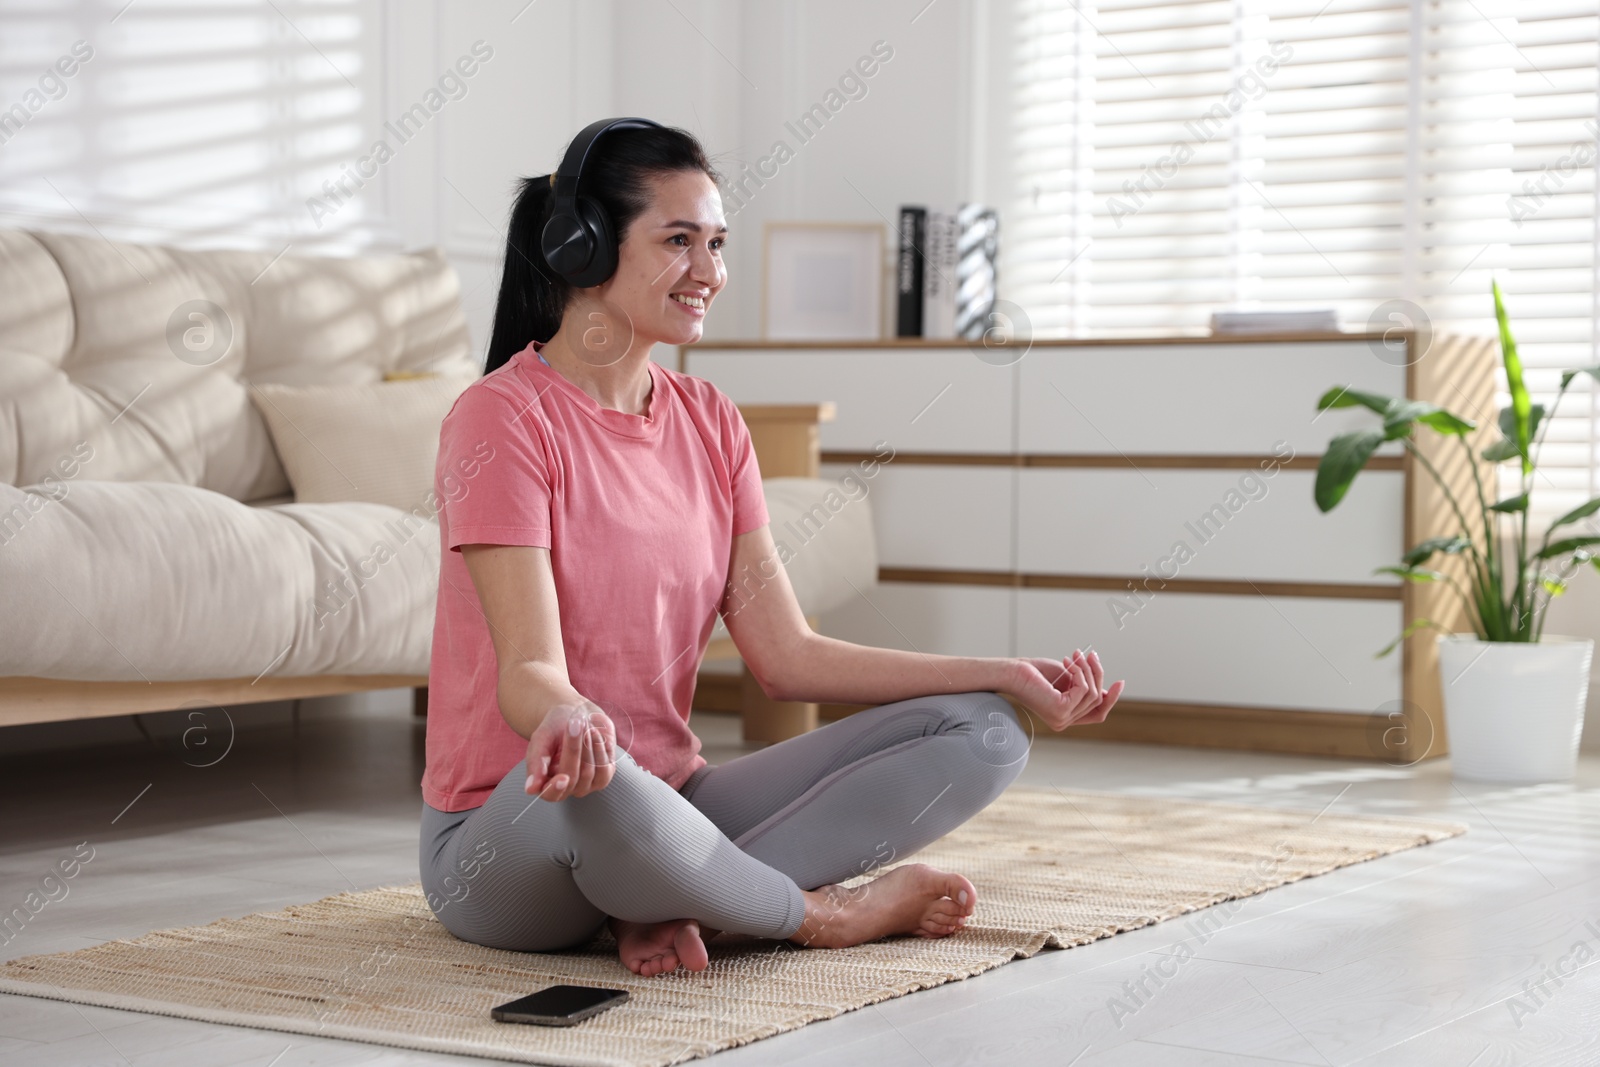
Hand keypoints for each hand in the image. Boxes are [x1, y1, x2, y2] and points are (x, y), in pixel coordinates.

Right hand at [524, 700, 617, 800]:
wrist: (578, 715)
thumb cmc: (555, 729)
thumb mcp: (541, 739)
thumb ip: (535, 762)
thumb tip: (530, 788)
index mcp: (545, 782)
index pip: (549, 794)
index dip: (555, 788)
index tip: (562, 778)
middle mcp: (566, 788)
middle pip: (572, 778)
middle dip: (573, 749)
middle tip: (574, 723)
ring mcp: (586, 785)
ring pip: (588, 772)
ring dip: (587, 744)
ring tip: (583, 724)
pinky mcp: (603, 777)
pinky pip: (604, 768)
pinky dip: (599, 747)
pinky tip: (594, 734)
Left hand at [1008, 649, 1123, 731]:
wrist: (1012, 671)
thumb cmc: (1034, 673)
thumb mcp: (1066, 678)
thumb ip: (1084, 686)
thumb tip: (1105, 691)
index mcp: (1066, 717)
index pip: (1097, 714)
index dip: (1111, 699)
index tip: (1120, 682)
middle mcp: (1064, 722)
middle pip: (1097, 701)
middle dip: (1097, 674)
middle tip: (1090, 655)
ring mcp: (1062, 719)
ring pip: (1092, 694)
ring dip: (1087, 670)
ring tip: (1075, 655)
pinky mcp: (1060, 711)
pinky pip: (1083, 690)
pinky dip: (1080, 673)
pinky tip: (1069, 662)